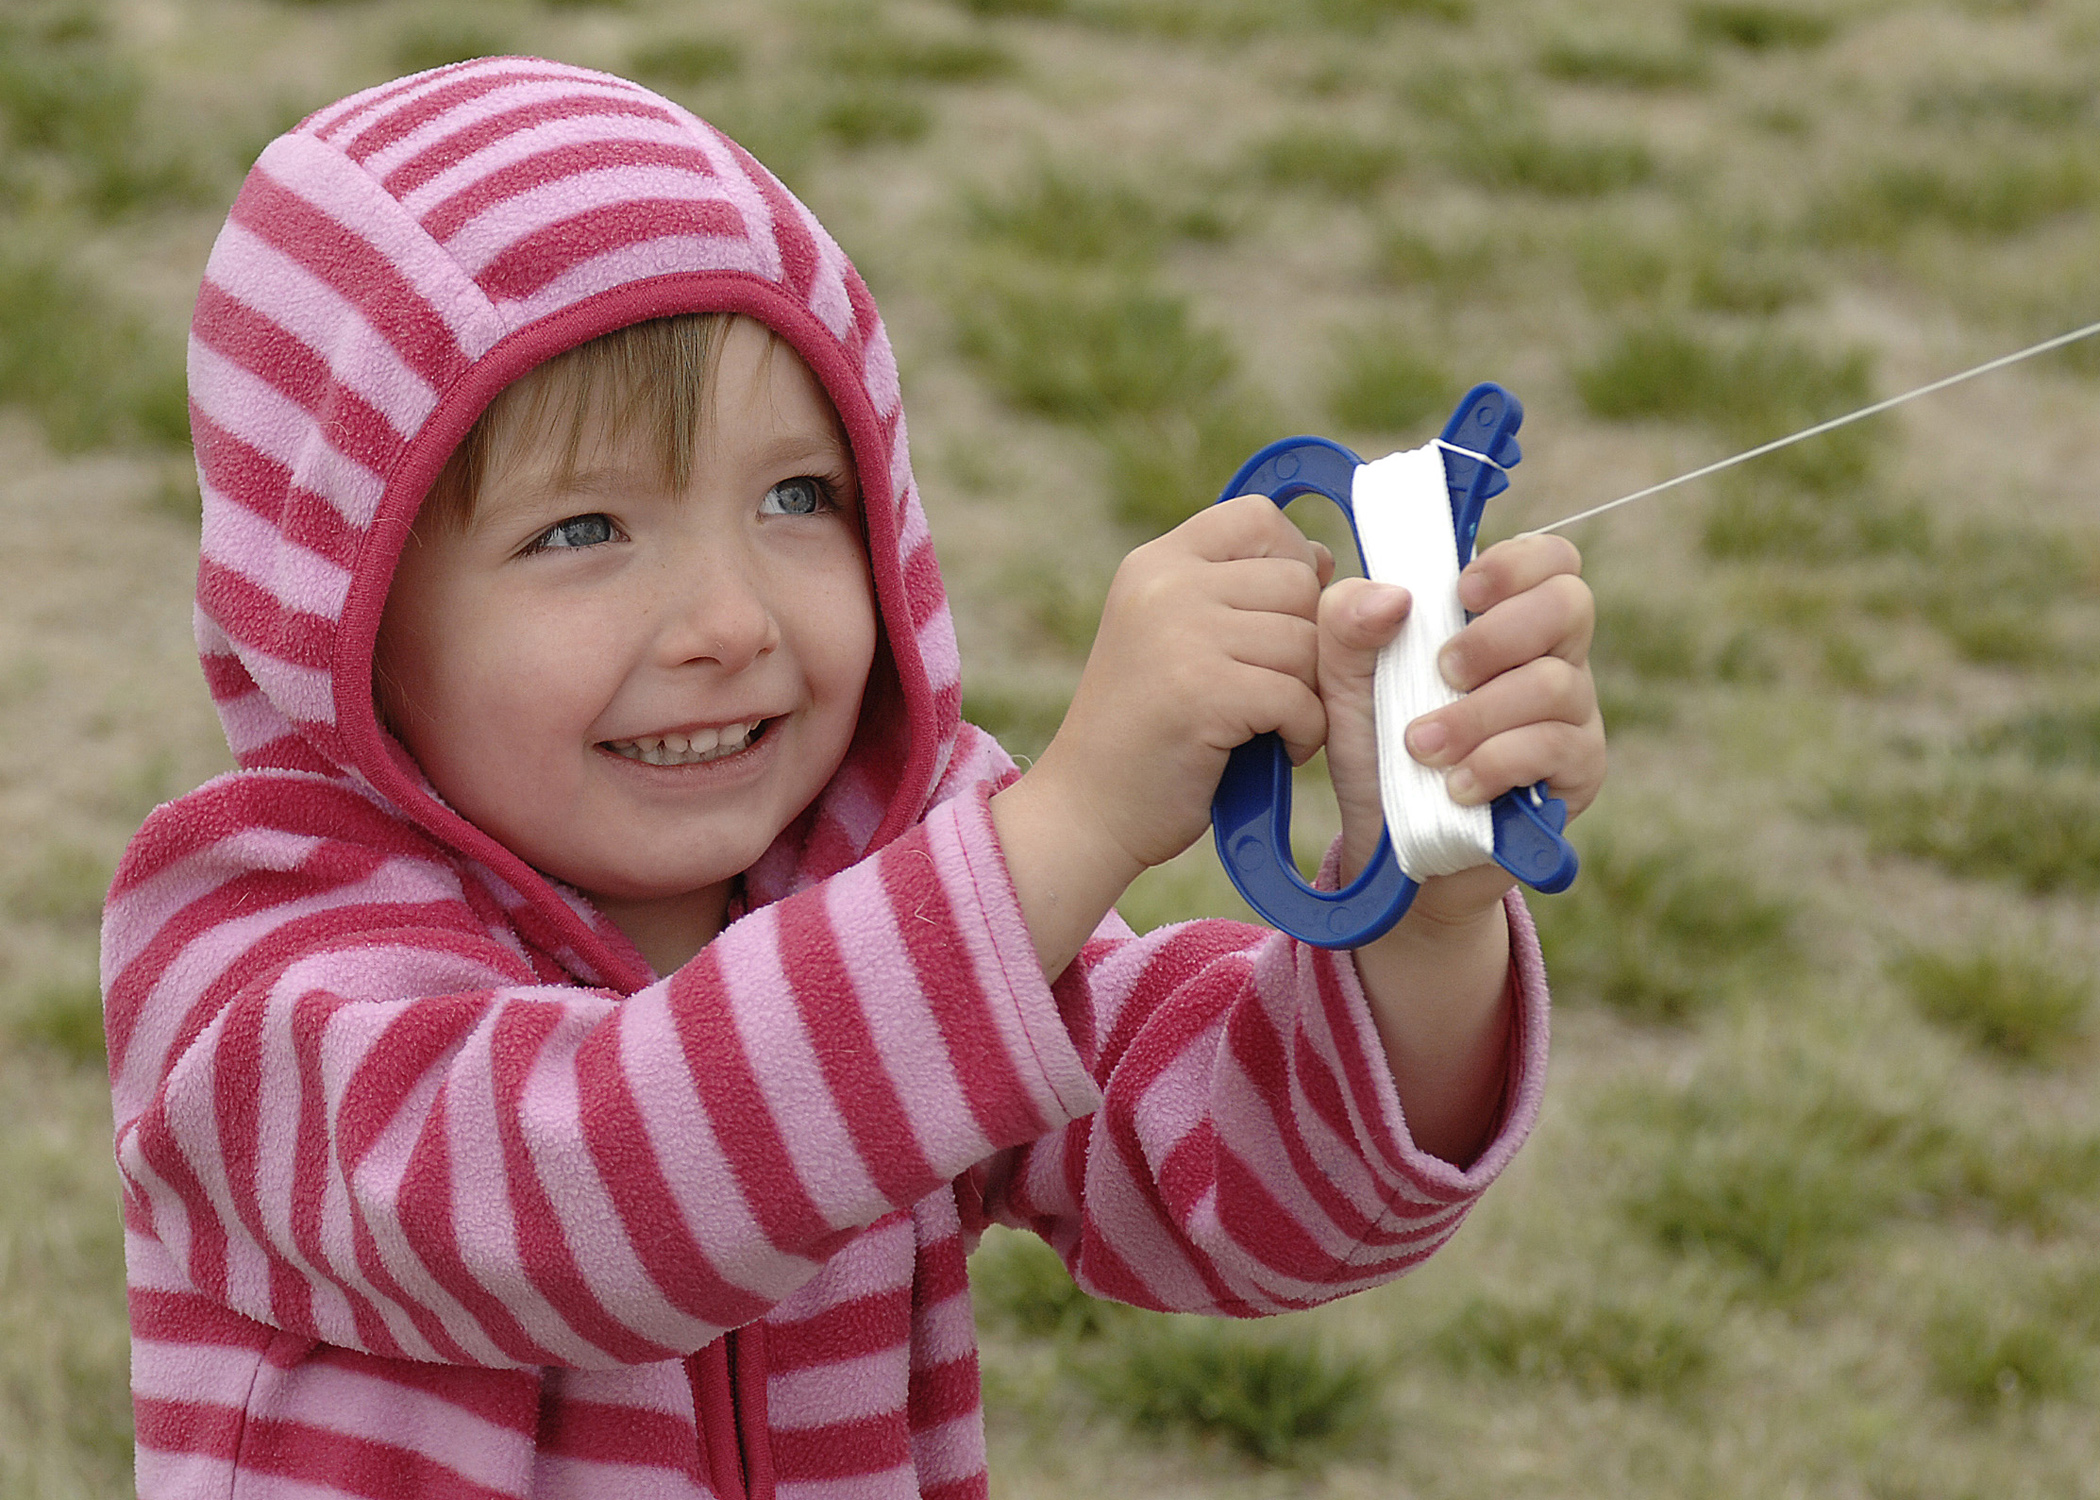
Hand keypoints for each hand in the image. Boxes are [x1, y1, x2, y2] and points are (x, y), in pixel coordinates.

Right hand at [989, 496, 1330, 976]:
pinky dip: (1301, 734)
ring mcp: (1179, 633)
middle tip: (1267, 691)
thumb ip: (1243, 592)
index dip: (1290, 565)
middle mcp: (1163, 584)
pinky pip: (1301, 697)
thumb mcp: (1182, 635)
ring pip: (1307, 642)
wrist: (1089, 811)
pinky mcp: (1201, 691)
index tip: (1272, 623)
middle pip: (1297, 583)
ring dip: (1307, 694)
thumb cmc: (1152, 730)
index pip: (1260, 520)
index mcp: (1157, 563)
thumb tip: (1326, 558)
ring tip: (1264, 724)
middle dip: (1305, 643)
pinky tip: (1269, 751)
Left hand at [1321, 531, 1603, 920]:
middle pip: (1569, 604)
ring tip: (1421, 747)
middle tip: (1441, 672)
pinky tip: (1456, 786)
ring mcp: (1572, 712)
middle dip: (1496, 636)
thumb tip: (1394, 596)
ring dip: (1477, 714)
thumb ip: (1346, 622)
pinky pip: (1555, 746)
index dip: (1515, 563)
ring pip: (1555, 683)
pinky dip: (1496, 761)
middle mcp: (1549, 655)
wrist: (1388, 843)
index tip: (1460, 592)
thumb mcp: (1340, 681)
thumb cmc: (1374, 746)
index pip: (1548, 559)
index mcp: (1500, 616)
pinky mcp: (1579, 770)